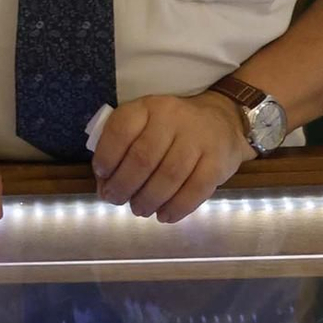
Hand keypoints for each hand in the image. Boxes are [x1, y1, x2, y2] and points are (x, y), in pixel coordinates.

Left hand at [91, 91, 249, 221]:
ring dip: (149, 200)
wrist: (221, 120)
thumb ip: (122, 151)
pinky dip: (177, 208)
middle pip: (143, 158)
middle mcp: (172, 118)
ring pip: (168, 176)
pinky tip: (165, 216)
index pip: (121, 129)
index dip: (107, 155)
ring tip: (139, 209)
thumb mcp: (145, 125)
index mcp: (147, 107)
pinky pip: (196, 190)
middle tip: (117, 200)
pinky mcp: (218, 161)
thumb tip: (104, 188)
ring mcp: (197, 138)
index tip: (102, 175)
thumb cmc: (171, 128)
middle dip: (124, 185)